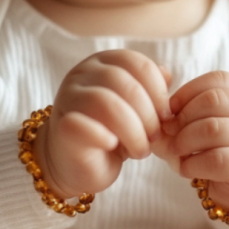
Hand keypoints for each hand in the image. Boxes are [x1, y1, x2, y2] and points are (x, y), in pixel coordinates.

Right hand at [34, 50, 171, 198]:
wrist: (78, 165)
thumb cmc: (111, 134)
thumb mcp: (137, 109)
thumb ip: (149, 90)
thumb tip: (167, 75)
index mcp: (103, 63)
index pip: (136, 63)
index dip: (158, 91)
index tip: (167, 116)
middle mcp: (82, 74)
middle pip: (123, 82)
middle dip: (148, 114)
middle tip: (155, 138)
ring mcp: (68, 98)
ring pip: (105, 102)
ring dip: (132, 130)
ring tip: (140, 150)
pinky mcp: (61, 127)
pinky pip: (81, 125)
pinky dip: (103, 136)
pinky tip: (113, 147)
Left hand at [158, 71, 228, 210]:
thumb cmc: (213, 149)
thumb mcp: (193, 127)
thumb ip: (172, 118)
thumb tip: (153, 116)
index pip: (216, 81)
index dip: (187, 93)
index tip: (170, 111)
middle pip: (214, 100)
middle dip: (183, 117)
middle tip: (169, 132)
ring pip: (214, 129)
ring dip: (185, 141)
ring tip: (176, 151)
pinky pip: (217, 159)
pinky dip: (193, 164)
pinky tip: (186, 169)